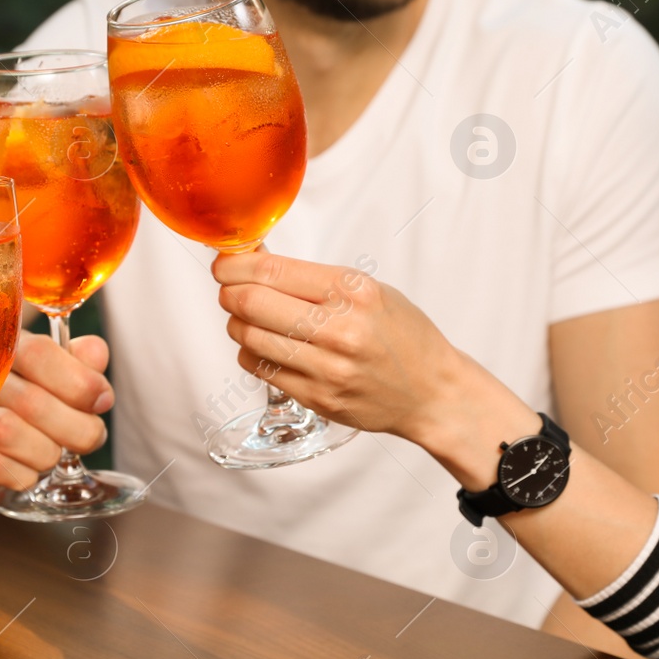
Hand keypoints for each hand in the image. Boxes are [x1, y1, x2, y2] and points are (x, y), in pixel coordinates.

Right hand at [0, 329, 113, 508]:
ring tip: (56, 453)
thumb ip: (78, 361)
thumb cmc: (23, 404)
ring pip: (7, 433)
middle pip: (31, 401)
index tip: (102, 401)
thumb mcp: (55, 376)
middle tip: (90, 437)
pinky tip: (31, 470)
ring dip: (48, 452)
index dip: (79, 381)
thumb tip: (95, 353)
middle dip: (77, 428)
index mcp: (3, 346)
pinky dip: (24, 474)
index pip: (39, 353)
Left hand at [212, 251, 472, 442]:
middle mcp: (340, 329)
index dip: (235, 265)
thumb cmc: (402, 336)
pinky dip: (251, 351)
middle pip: (250, 303)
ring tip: (248, 318)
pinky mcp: (317, 397)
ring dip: (237, 323)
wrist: (432, 391)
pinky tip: (265, 345)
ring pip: (248, 336)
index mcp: (354, 291)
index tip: (225, 264)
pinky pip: (260, 367)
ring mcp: (327, 367)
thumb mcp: (370, 290)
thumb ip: (314, 278)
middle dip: (229, 291)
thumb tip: (255, 261)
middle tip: (229, 288)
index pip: (272, 271)